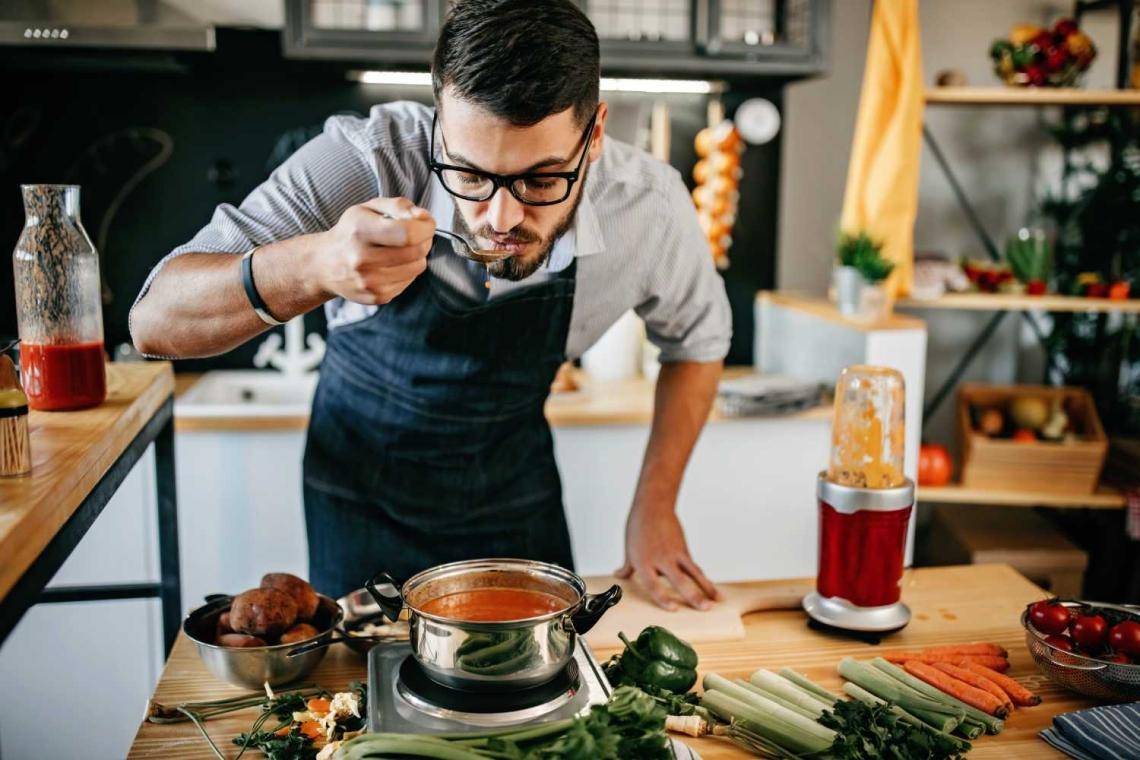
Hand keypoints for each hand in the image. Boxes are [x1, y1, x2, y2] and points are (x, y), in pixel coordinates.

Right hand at [314, 196, 434, 304]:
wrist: (324, 265)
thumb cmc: (351, 232)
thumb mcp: (369, 208)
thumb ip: (399, 206)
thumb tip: (423, 216)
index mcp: (359, 231)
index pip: (408, 233)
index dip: (426, 227)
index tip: (427, 223)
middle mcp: (362, 259)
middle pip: (416, 251)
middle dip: (424, 240)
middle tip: (416, 235)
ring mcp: (369, 282)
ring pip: (417, 267)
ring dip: (417, 256)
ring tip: (402, 249)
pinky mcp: (376, 297)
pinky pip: (409, 281)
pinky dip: (407, 271)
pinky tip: (392, 264)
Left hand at [617, 505, 720, 610]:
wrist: (653, 506)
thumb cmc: (637, 527)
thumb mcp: (629, 548)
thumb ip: (627, 567)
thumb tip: (618, 576)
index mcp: (643, 562)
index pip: (653, 584)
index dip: (663, 598)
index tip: (674, 609)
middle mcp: (661, 559)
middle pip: (679, 580)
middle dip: (694, 596)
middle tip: (705, 608)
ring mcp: (675, 554)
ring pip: (694, 573)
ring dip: (706, 588)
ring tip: (717, 601)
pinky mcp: (683, 549)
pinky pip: (694, 567)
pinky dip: (702, 579)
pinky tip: (712, 590)